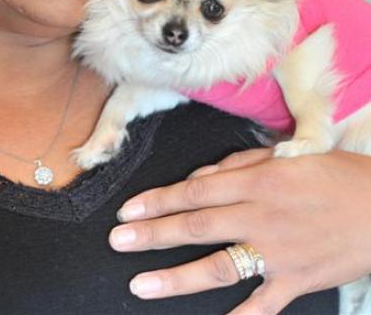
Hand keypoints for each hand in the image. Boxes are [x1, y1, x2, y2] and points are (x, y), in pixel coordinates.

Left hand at [109, 148, 370, 313]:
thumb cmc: (337, 174)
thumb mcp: (287, 155)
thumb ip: (240, 164)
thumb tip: (201, 179)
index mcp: (257, 182)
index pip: (195, 192)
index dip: (158, 201)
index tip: (129, 210)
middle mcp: (260, 216)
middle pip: (196, 227)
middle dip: (153, 234)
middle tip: (118, 241)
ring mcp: (277, 254)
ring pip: (217, 267)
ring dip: (176, 277)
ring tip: (140, 284)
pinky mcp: (296, 281)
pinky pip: (261, 306)